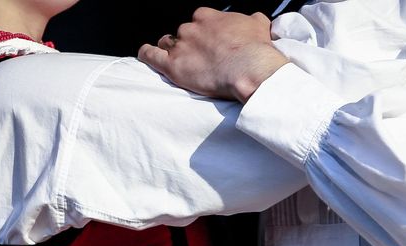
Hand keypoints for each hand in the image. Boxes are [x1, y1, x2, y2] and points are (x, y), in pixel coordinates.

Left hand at [138, 8, 288, 102]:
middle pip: (183, 33)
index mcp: (208, 17)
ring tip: (179, 60)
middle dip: (189, 44)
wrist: (249, 68)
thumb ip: (252, 21)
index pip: (199, 21)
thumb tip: (255, 21)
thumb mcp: (259, 25)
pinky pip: (151, 55)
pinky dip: (147, 54)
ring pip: (167, 43)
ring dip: (171, 50)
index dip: (204, 33)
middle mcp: (191, 28)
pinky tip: (146, 54)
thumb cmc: (255, 49)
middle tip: (201, 57)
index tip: (210, 43)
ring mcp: (180, 45)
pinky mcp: (172, 65)